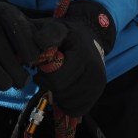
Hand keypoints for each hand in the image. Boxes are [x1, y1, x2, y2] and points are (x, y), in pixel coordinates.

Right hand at [0, 0, 40, 89]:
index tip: (33, 61)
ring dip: (5, 80)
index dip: (27, 49)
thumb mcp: (26, 23)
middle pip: (4, 53)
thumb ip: (41, 35)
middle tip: (25, 79)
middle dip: (18, 72)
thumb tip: (46, 49)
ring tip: (15, 82)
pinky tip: (2, 79)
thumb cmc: (11, 26)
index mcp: (5, 12)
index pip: (17, 30)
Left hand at [34, 1, 114, 117]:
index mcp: (83, 55)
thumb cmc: (68, 33)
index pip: (58, 80)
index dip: (44, 77)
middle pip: (63, 93)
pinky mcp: (99, 93)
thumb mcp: (56, 28)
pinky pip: (78, 109)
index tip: (41, 68)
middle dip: (50, 86)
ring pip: (70, 104)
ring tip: (58, 80)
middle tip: (48, 75)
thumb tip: (38, 41)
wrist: (89, 36)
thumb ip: (47, 35)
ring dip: (58, 95)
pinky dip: (67, 103)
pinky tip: (65, 90)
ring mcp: (99, 84)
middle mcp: (95, 71)